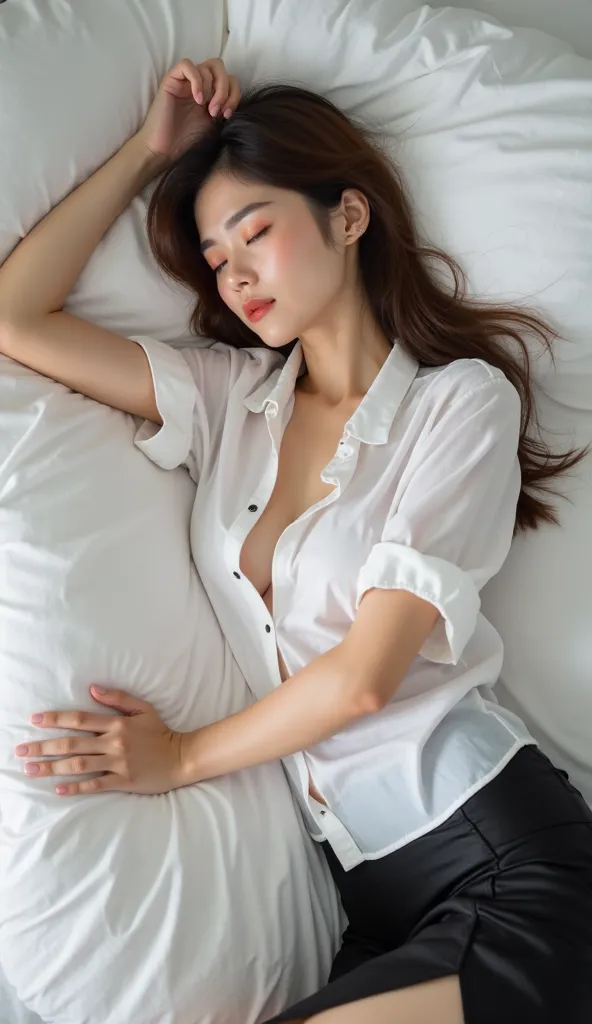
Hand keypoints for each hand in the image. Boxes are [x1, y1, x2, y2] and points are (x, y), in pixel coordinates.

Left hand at [14, 686, 186, 796]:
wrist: (181, 758)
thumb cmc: (160, 732)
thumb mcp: (143, 708)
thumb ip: (118, 698)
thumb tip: (92, 688)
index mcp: (117, 723)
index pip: (79, 719)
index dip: (55, 719)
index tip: (34, 720)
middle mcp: (114, 743)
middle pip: (72, 744)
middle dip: (43, 746)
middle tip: (20, 750)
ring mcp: (118, 763)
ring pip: (78, 765)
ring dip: (52, 767)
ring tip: (30, 769)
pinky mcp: (123, 781)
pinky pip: (95, 785)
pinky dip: (75, 787)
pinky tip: (57, 788)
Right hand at [135, 57, 240, 162]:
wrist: (163, 151)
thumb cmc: (187, 142)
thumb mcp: (214, 125)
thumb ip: (225, 109)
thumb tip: (237, 101)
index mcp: (210, 94)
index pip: (230, 79)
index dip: (234, 94)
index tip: (227, 115)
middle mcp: (198, 84)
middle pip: (220, 67)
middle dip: (225, 88)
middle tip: (218, 111)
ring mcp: (185, 81)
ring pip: (207, 66)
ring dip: (213, 88)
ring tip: (208, 110)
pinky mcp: (171, 80)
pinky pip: (187, 65)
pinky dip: (197, 80)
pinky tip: (197, 99)